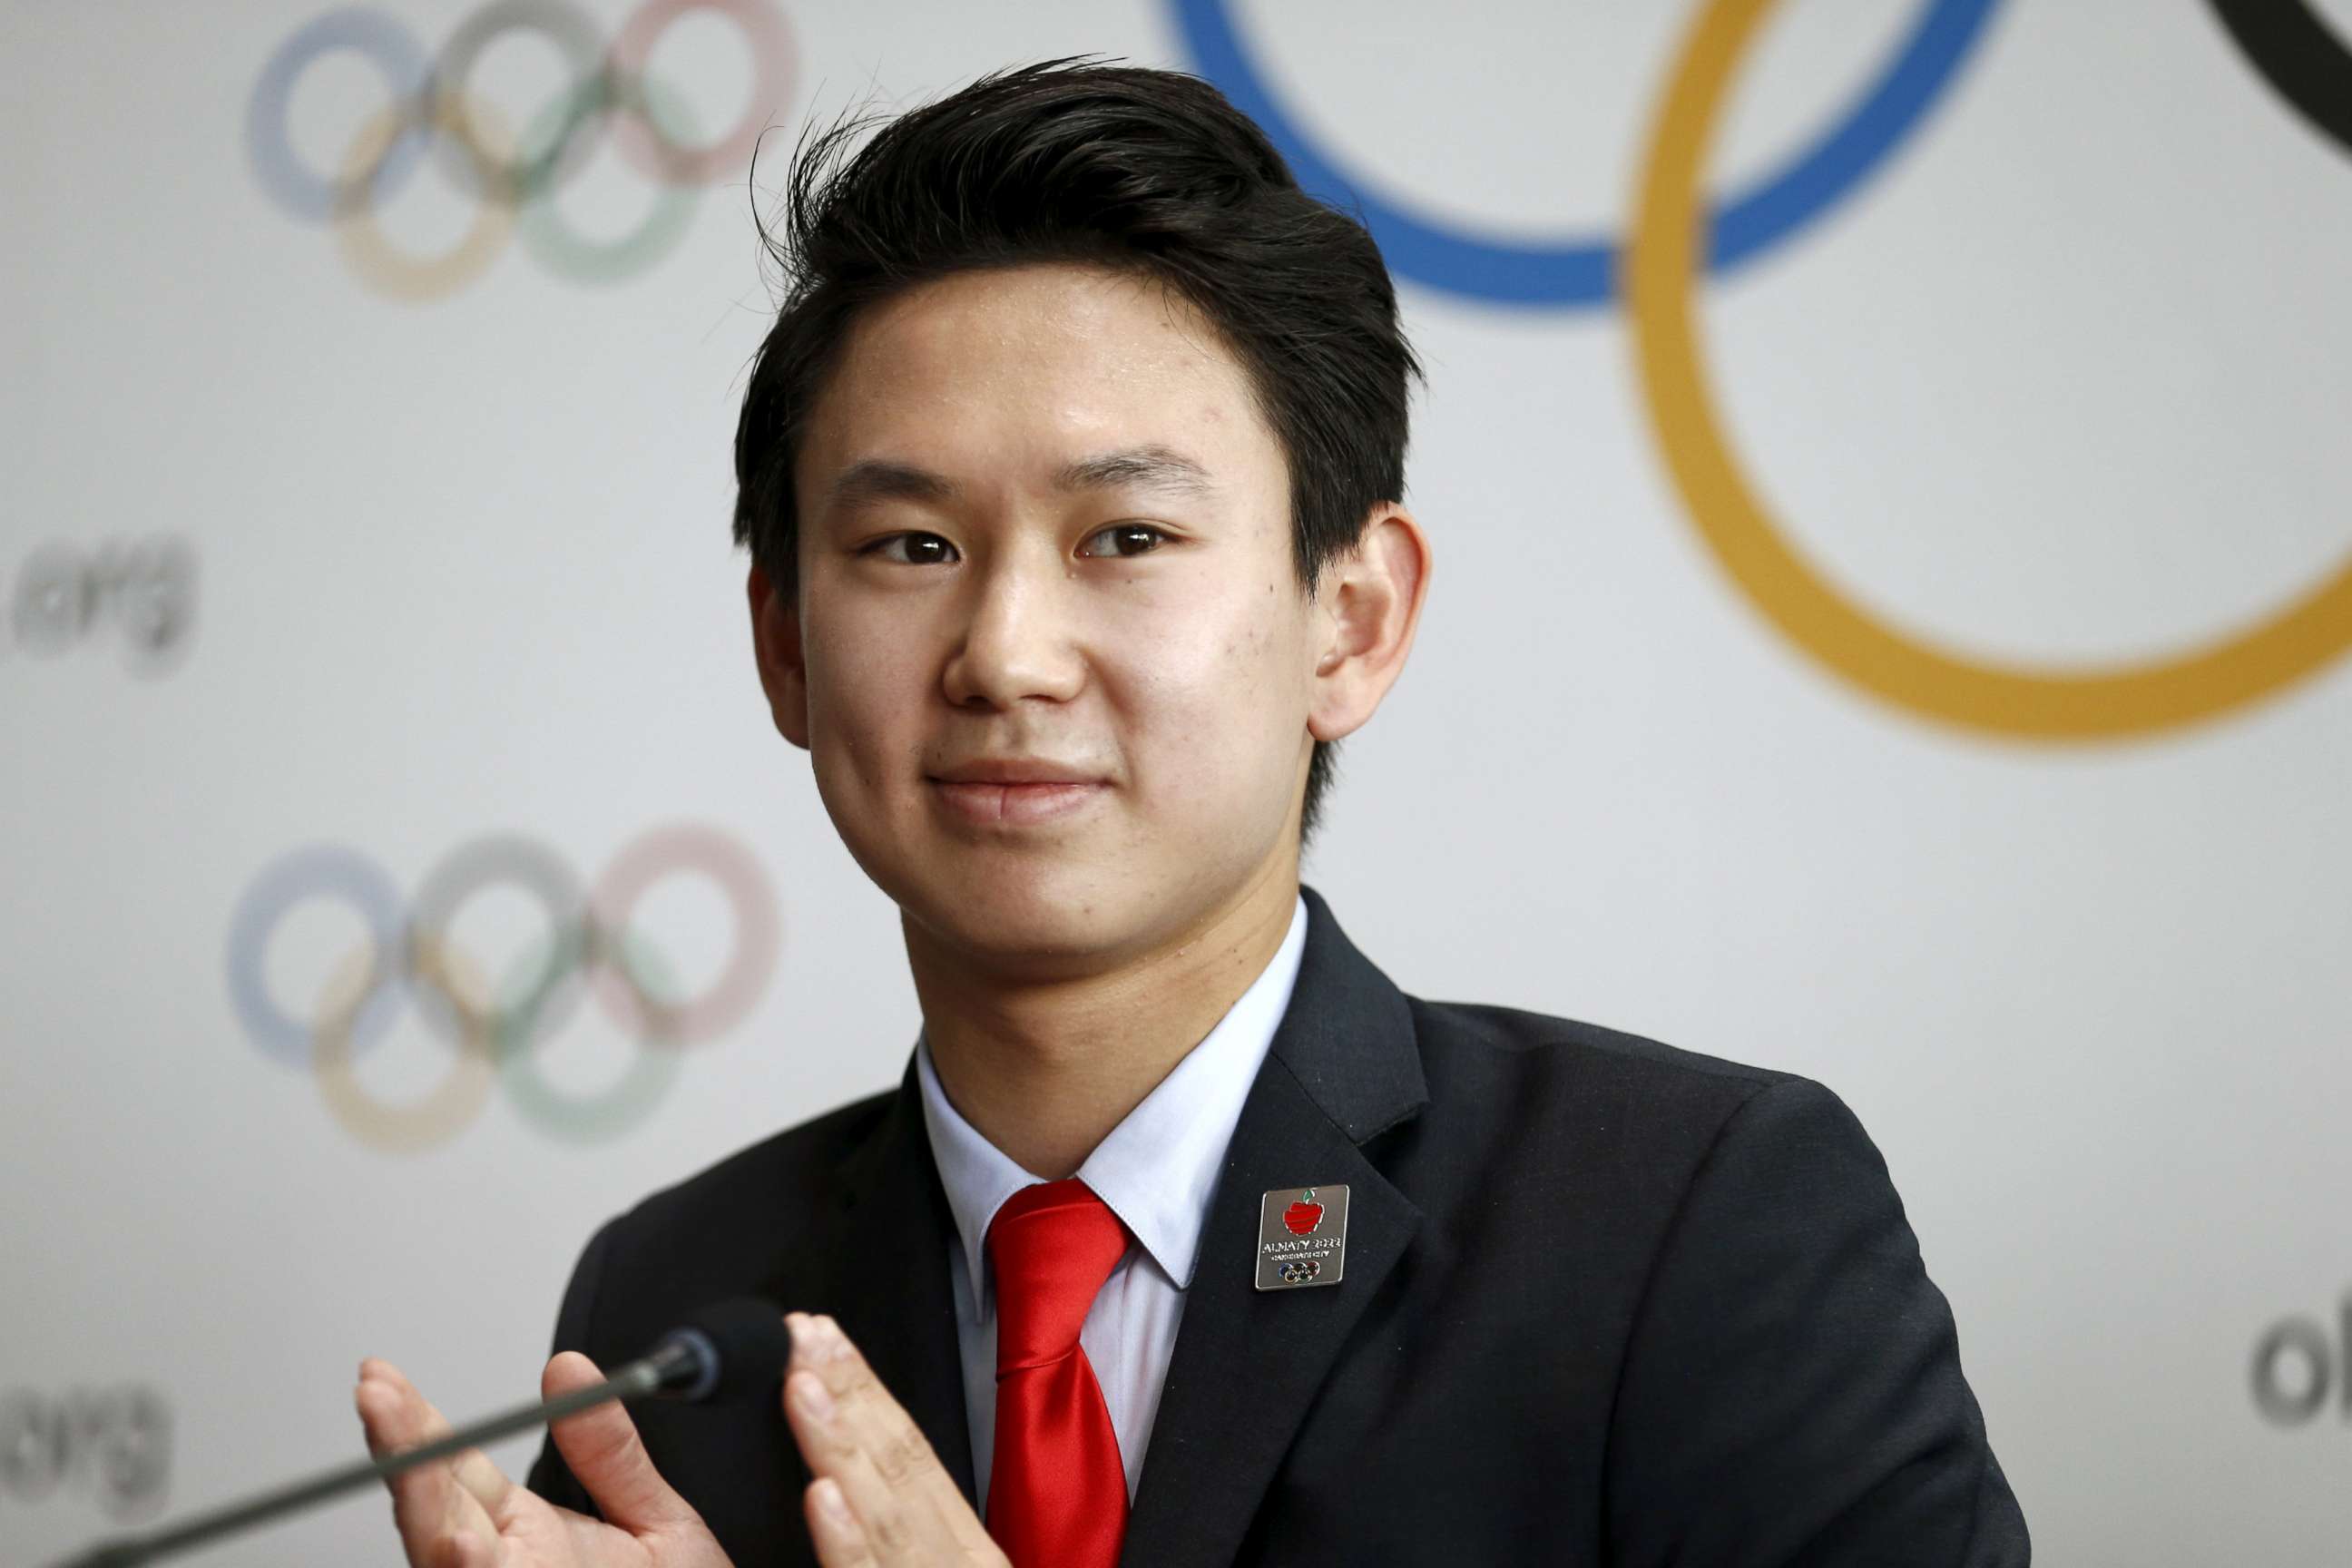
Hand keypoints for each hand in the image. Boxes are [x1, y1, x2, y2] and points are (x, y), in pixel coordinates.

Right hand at [354, 1352, 732, 1567]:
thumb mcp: (658, 1522)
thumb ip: (612, 1453)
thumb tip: (570, 1369)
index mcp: (527, 1534)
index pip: (455, 1469)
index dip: (418, 1424)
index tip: (383, 1375)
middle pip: (433, 1509)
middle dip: (401, 1453)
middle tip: (377, 1395)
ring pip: (440, 1557)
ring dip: (419, 1508)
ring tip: (405, 1457)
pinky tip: (461, 1547)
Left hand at [781, 1312, 1008, 1567]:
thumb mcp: (937, 1566)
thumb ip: (904, 1532)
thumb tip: (850, 1483)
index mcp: (963, 1543)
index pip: (912, 1449)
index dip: (866, 1389)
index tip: (825, 1338)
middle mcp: (954, 1556)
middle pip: (900, 1461)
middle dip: (849, 1390)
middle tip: (802, 1335)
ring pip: (883, 1511)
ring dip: (841, 1442)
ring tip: (803, 1386)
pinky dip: (846, 1538)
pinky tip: (822, 1495)